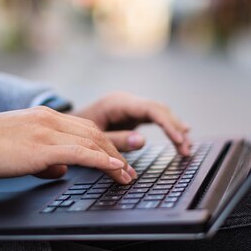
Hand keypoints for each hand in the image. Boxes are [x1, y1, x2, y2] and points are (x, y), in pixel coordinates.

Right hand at [0, 106, 137, 183]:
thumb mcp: (18, 149)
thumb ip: (43, 158)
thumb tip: (62, 170)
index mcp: (44, 116)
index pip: (84, 127)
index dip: (105, 143)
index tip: (119, 157)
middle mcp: (49, 119)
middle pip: (94, 132)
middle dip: (116, 150)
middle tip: (130, 169)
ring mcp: (46, 130)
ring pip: (92, 141)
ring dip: (114, 159)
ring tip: (127, 176)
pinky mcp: (42, 147)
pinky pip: (81, 153)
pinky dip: (102, 161)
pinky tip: (115, 169)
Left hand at [73, 92, 190, 155]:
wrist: (63, 124)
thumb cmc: (74, 131)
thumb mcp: (93, 135)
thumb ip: (116, 139)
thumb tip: (141, 140)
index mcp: (118, 103)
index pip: (151, 109)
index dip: (168, 124)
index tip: (179, 140)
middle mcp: (127, 101)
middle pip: (159, 110)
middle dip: (175, 129)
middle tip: (187, 150)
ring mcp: (131, 106)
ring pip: (160, 113)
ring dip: (175, 129)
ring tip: (187, 148)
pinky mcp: (132, 114)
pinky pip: (155, 118)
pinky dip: (168, 127)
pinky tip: (182, 134)